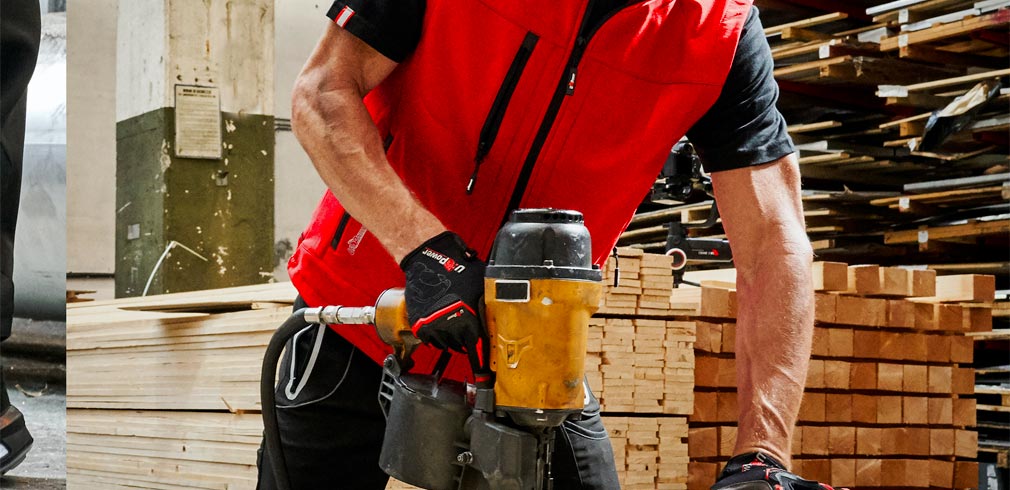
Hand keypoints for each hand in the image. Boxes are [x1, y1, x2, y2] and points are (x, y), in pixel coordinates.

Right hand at [400, 232, 489, 379]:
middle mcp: (450, 328)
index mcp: (468, 321)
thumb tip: (504, 314)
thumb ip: (489, 304)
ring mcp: (433, 328)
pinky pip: (433, 340)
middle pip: (463, 347)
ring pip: (448, 344)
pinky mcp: (420, 326)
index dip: (482, 366)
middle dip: (468, 339)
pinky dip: (438, 334)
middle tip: (468, 324)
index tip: (485, 379)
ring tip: (454, 317)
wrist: (427, 259)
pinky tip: (441, 319)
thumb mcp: (480, 284)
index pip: (477, 351)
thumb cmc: (456, 267)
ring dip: (453, 336)